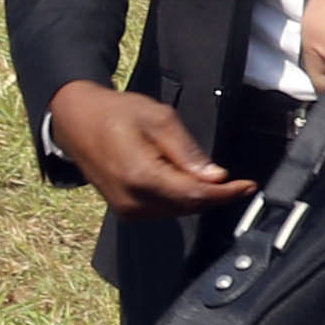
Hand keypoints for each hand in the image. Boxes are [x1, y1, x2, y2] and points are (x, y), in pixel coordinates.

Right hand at [45, 81, 252, 221]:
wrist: (75, 120)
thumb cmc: (116, 113)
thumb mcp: (158, 119)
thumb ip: (187, 152)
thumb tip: (215, 177)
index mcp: (142, 177)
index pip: (195, 195)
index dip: (226, 194)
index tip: (248, 186)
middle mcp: (133, 200)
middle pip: (188, 206)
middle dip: (215, 196)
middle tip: (238, 183)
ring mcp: (126, 208)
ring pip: (177, 211)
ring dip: (199, 198)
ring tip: (214, 180)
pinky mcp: (125, 210)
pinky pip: (162, 209)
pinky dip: (181, 199)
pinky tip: (188, 183)